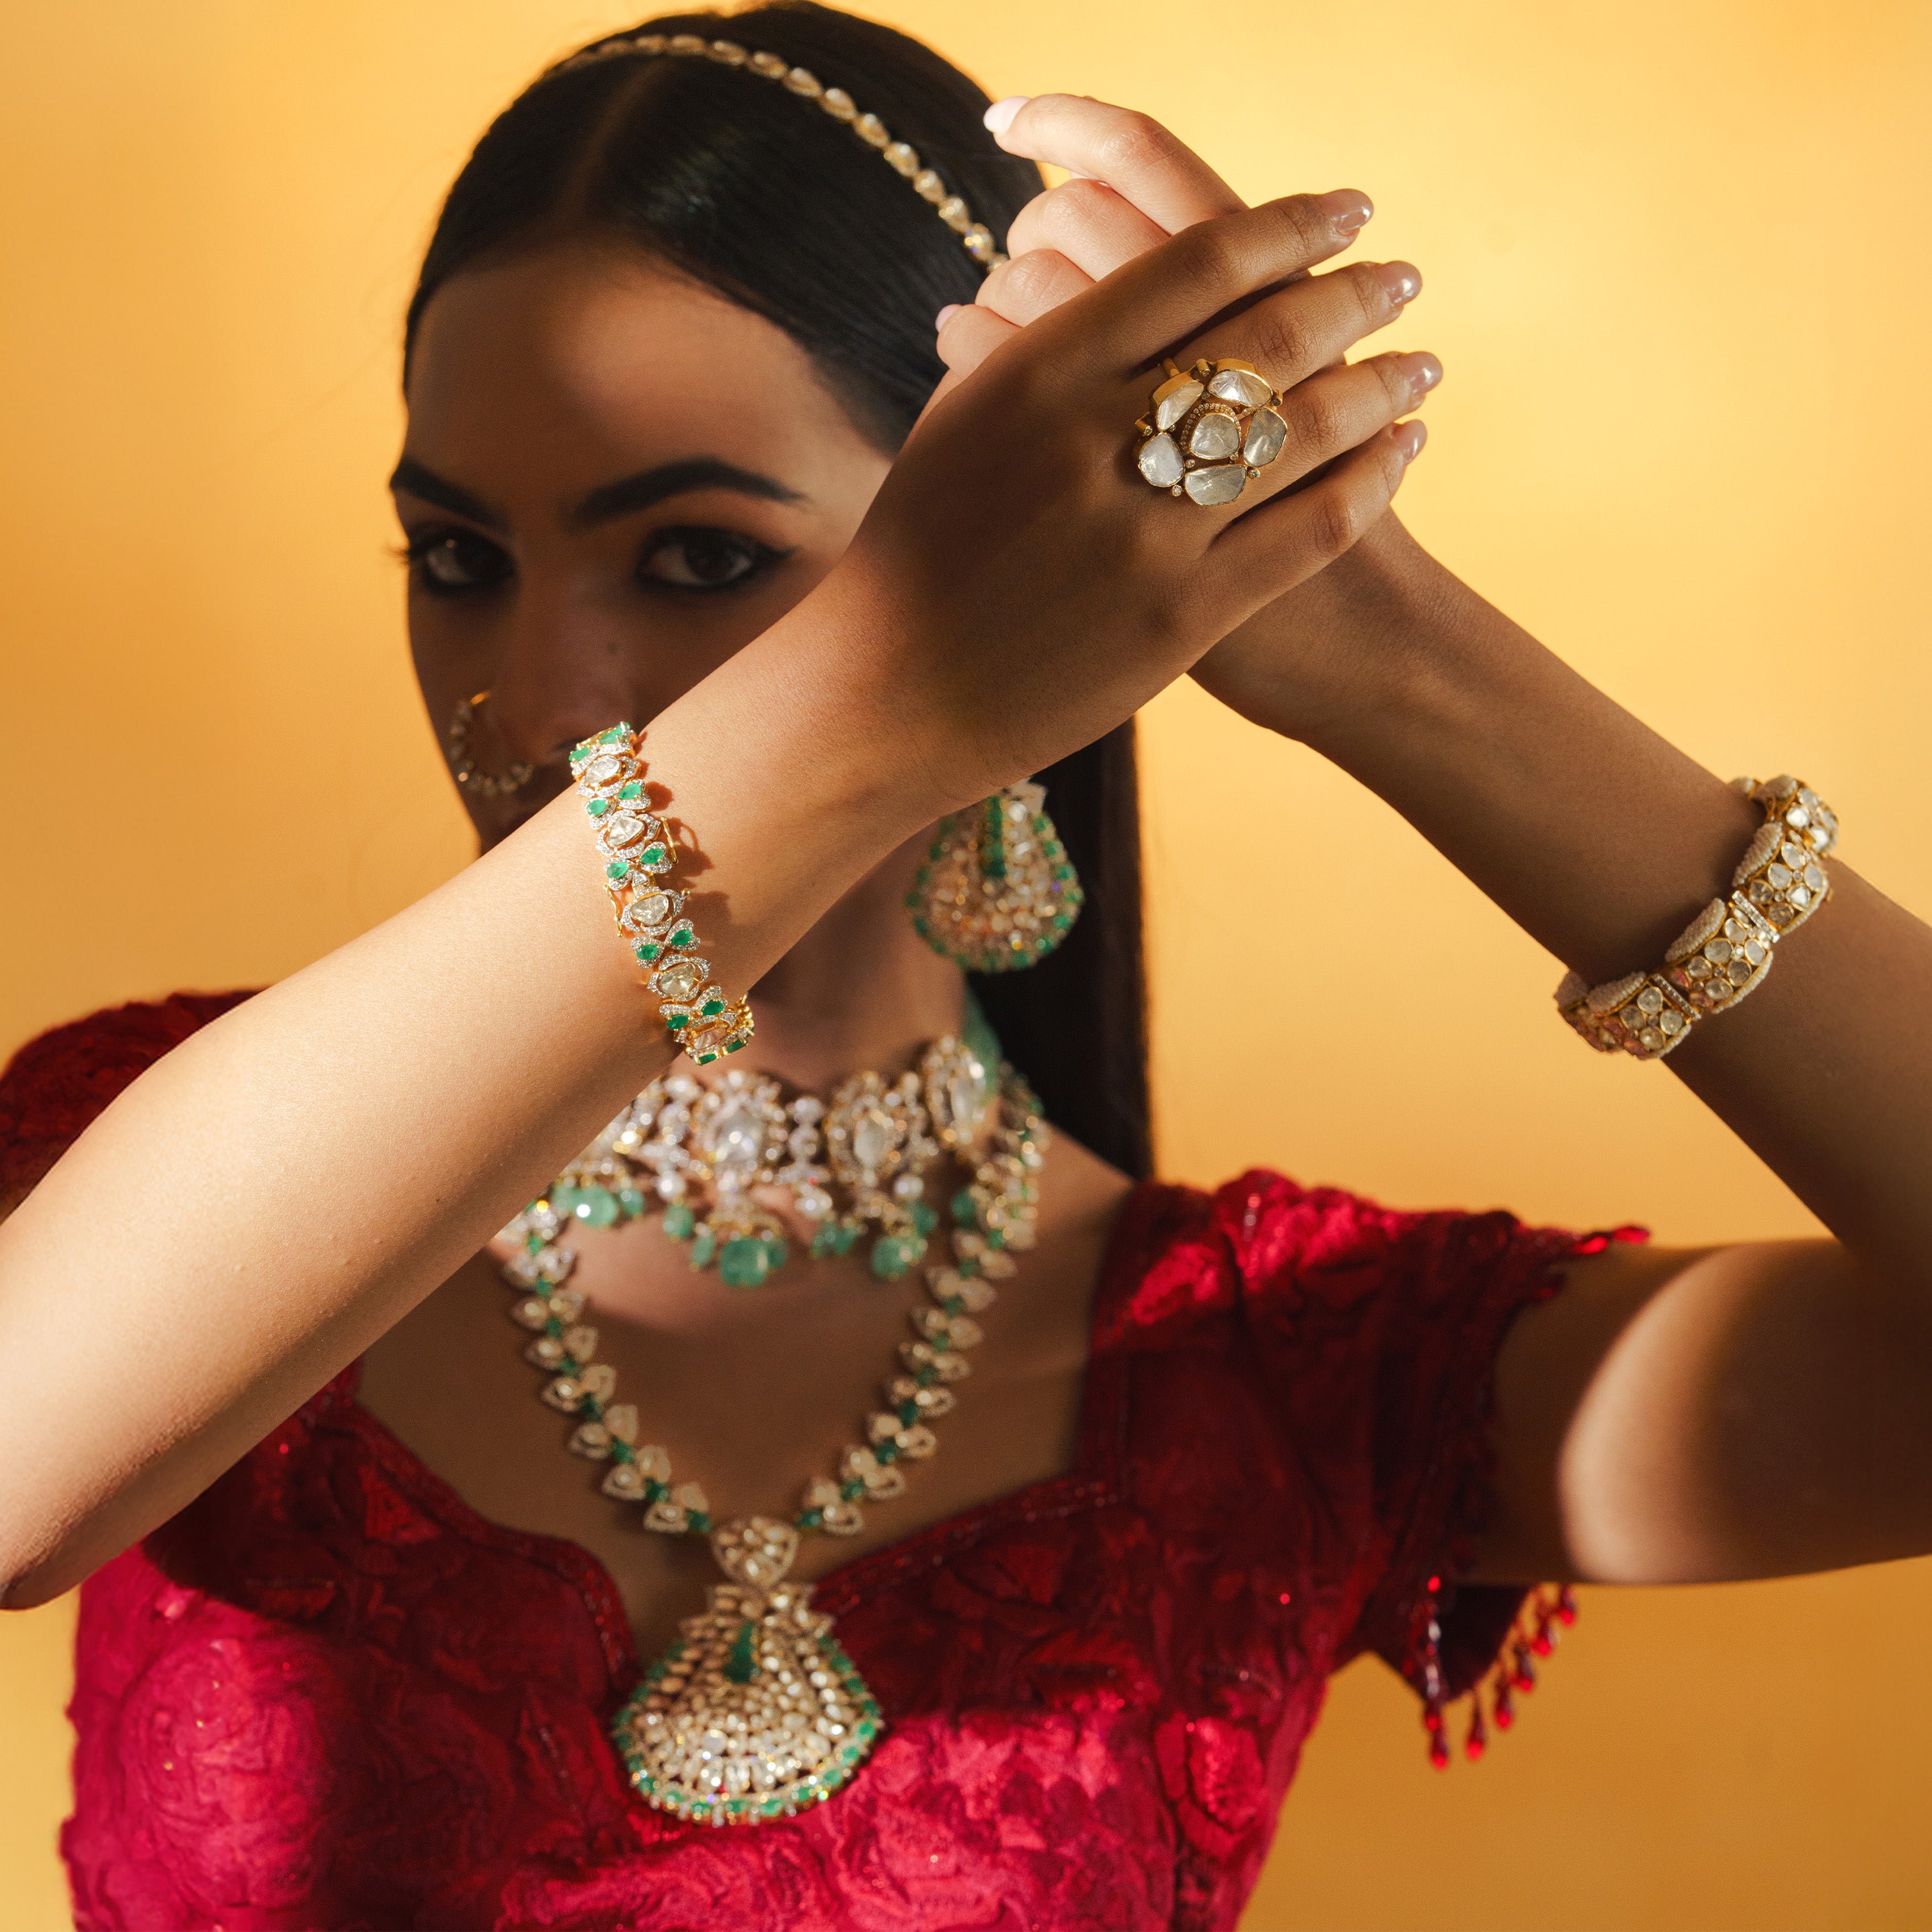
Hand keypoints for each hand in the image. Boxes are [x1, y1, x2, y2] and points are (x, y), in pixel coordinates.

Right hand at [940, 94, 1444, 743]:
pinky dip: (1372, 480)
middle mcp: (1098, 439)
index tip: (1338, 209)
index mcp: (1039, 371)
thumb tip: (1065, 278)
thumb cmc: (915, 558)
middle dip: (1354, 293)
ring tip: (1420, 362)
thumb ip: (1024, 350)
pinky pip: (1307, 528)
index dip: (1287, 224)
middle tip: (1399, 275)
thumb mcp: (957, 428)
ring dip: (1382, 383)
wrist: (889, 696)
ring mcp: (1145, 533)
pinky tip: (1401, 452)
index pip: (1198, 262)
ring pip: (1305, 427)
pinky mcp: (1180, 618)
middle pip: (1268, 331)